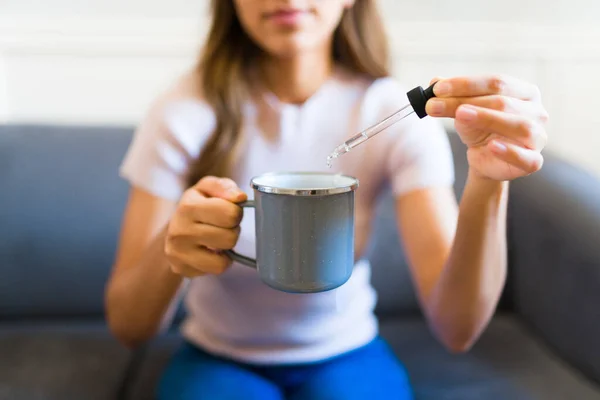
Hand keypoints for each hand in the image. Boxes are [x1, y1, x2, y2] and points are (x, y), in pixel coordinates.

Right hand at [164, 176, 246, 276]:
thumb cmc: (197, 206)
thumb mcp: (208, 188)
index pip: (231, 214)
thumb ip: (225, 187)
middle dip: (232, 230)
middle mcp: (180, 230)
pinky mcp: (181, 268)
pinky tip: (211, 252)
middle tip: (222, 226)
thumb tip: (239, 197)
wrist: (173, 229)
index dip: (236, 212)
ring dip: (226, 248)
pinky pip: (217, 269)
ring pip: (223, 258)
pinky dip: (220, 262)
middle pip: (230, 237)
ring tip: (217, 239)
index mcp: (188, 206)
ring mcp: (178, 252)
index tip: (228, 211)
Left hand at [426, 75, 548, 180]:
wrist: (485, 159)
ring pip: (518, 125)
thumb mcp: (463, 110)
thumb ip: (452, 96)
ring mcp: (538, 137)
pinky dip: (509, 151)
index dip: (466, 84)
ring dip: (487, 118)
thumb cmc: (480, 129)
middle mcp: (536, 111)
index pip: (497, 82)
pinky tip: (491, 146)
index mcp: (525, 91)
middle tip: (435, 105)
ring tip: (460, 115)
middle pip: (503, 102)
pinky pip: (526, 157)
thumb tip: (434, 82)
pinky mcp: (533, 161)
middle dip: (466, 102)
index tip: (437, 88)